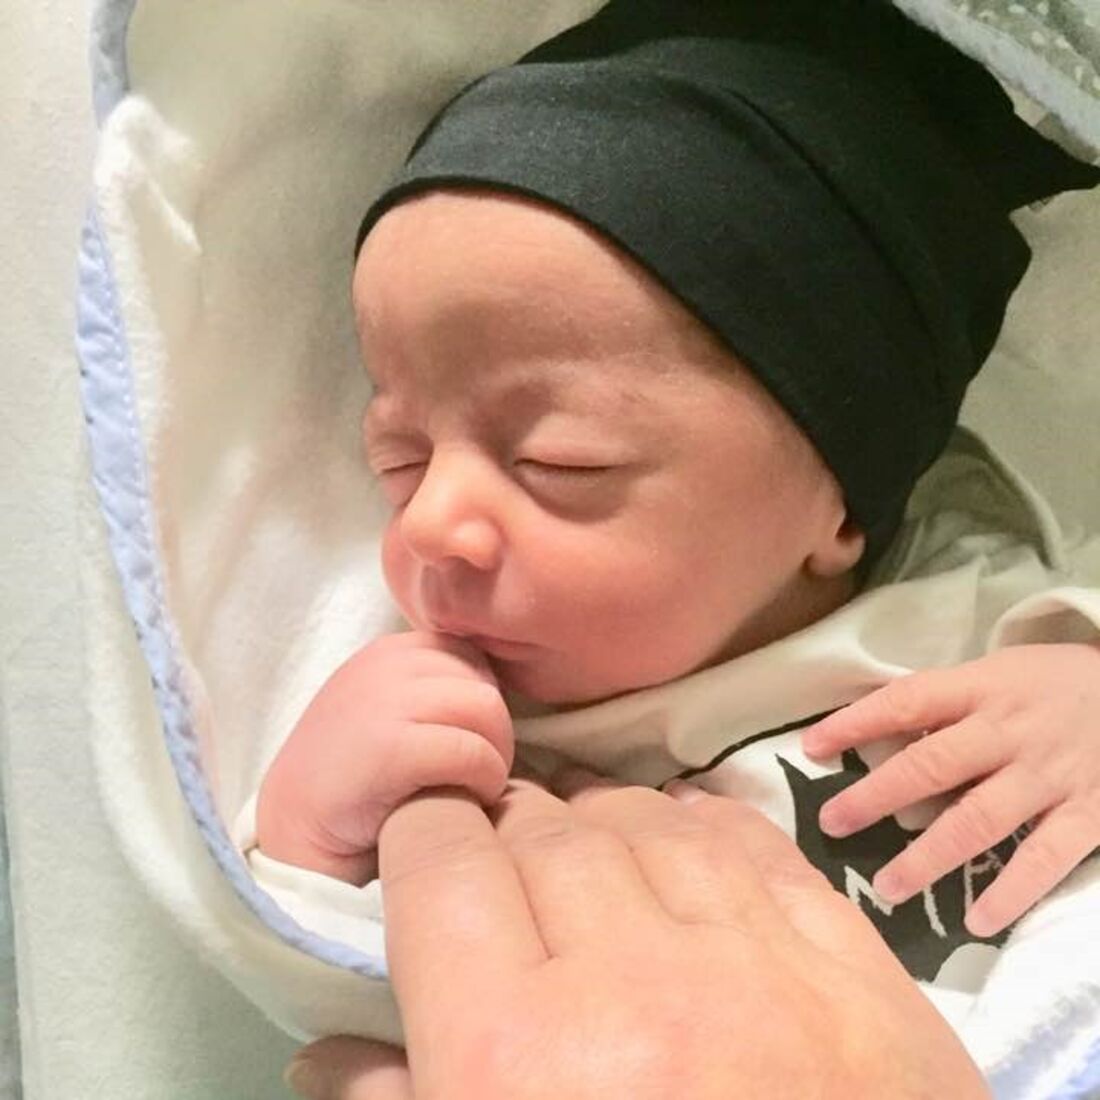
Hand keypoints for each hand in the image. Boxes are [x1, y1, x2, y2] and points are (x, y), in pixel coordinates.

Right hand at [256, 631, 512, 882]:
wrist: (295, 830)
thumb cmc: (356, 779)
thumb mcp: (392, 710)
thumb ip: (434, 689)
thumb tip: (502, 693)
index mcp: (389, 652)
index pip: (472, 654)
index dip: (482, 701)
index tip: (468, 741)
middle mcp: (385, 663)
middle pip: (486, 682)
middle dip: (495, 732)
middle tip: (477, 773)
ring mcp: (385, 700)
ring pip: (488, 710)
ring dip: (495, 756)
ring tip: (473, 787)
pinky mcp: (390, 746)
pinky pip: (473, 752)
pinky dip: (485, 781)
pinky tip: (466, 802)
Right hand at [285, 775, 989, 1098]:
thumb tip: (325, 1051)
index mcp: (516, 1055)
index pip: (444, 864)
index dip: (424, 832)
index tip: (427, 843)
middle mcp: (633, 987)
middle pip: (545, 831)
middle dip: (510, 830)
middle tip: (508, 859)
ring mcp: (755, 967)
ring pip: (648, 819)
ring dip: (603, 822)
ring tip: (590, 849)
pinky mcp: (851, 971)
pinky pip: (756, 846)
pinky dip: (707, 826)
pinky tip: (685, 834)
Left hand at [802, 643, 1099, 936]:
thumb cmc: (1057, 683)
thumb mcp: (999, 673)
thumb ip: (947, 703)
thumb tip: (876, 733)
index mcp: (982, 688)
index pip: (906, 700)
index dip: (856, 723)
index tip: (810, 747)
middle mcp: (1009, 731)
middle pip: (933, 765)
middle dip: (876, 796)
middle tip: (832, 824)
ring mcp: (1050, 775)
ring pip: (980, 819)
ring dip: (930, 857)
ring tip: (888, 887)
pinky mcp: (1089, 814)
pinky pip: (1045, 857)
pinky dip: (1012, 891)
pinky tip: (977, 919)